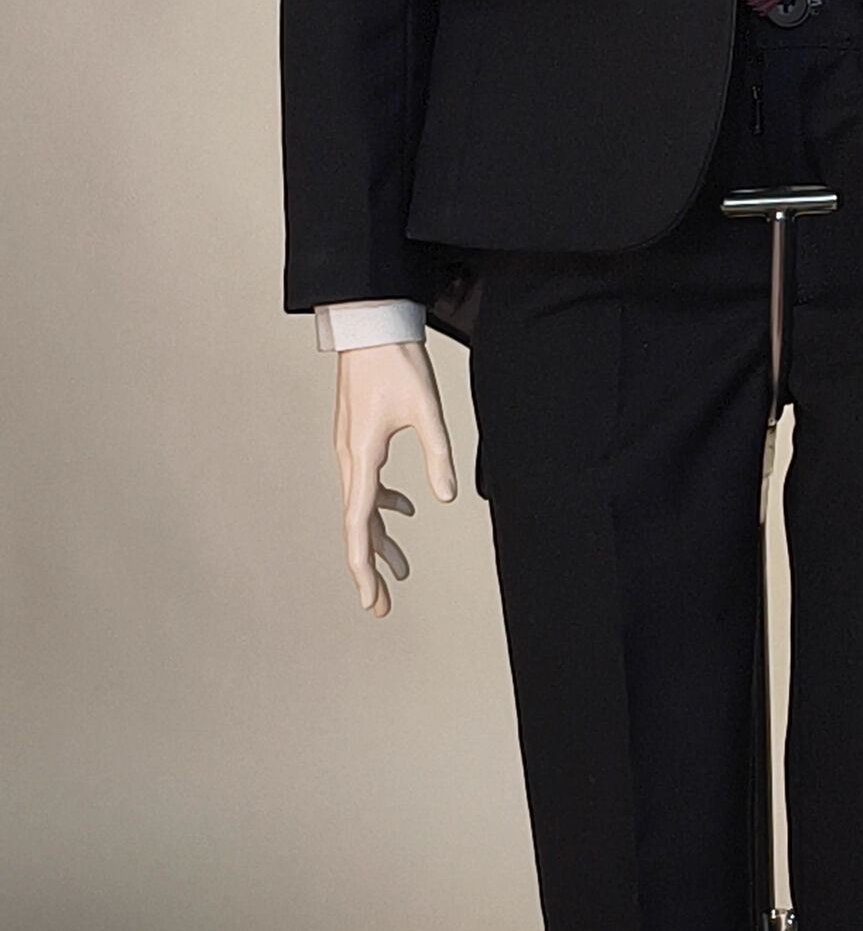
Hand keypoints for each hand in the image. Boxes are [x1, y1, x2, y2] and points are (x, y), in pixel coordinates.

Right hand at [332, 341, 456, 616]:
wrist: (370, 325)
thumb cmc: (397, 362)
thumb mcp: (427, 410)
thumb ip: (438, 454)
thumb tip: (445, 498)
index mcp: (362, 458)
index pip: (360, 527)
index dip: (364, 569)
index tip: (371, 600)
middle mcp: (350, 460)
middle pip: (357, 526)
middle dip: (371, 568)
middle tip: (382, 605)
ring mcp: (351, 450)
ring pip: (362, 507)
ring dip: (381, 538)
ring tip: (403, 569)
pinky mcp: (358, 438)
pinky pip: (367, 484)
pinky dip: (385, 503)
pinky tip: (408, 508)